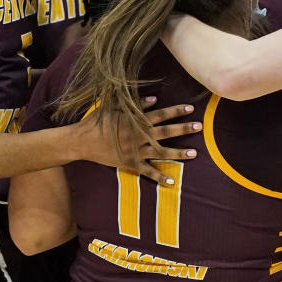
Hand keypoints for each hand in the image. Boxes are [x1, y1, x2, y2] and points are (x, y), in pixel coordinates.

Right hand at [75, 98, 201, 184]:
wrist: (81, 141)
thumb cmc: (98, 121)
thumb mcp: (115, 108)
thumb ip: (136, 104)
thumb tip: (155, 99)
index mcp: (136, 121)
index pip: (161, 114)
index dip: (176, 111)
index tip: (190, 109)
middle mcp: (139, 136)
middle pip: (166, 132)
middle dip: (184, 129)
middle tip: (199, 126)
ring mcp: (136, 151)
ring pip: (161, 152)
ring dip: (179, 153)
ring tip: (195, 153)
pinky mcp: (130, 164)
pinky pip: (147, 172)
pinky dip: (159, 177)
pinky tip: (172, 181)